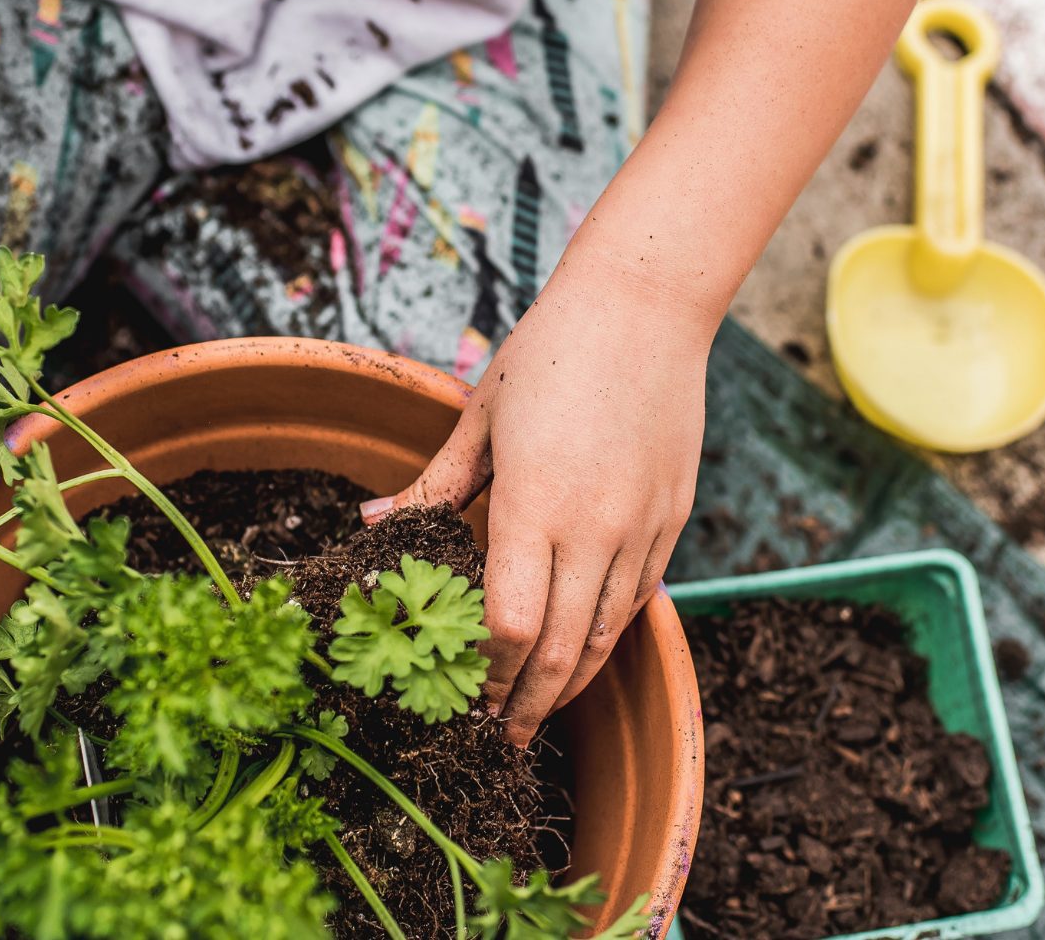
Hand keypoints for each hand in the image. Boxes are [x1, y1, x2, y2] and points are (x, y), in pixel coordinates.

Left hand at [366, 247, 710, 744]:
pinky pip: (638, 599)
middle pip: (558, 651)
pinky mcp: (672, 519)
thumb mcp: (479, 416)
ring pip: (605, 635)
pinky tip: (583, 652)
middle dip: (524, 704)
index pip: (507, 625)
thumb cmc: (549, 353)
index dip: (484, 675)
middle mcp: (593, 529)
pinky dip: (608, 637)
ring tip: (539, 711)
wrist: (645, 307)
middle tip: (500, 736)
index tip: (463, 696)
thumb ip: (433, 484)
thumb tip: (372, 525)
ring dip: (569, 684)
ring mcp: (640, 528)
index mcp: (532, 504)